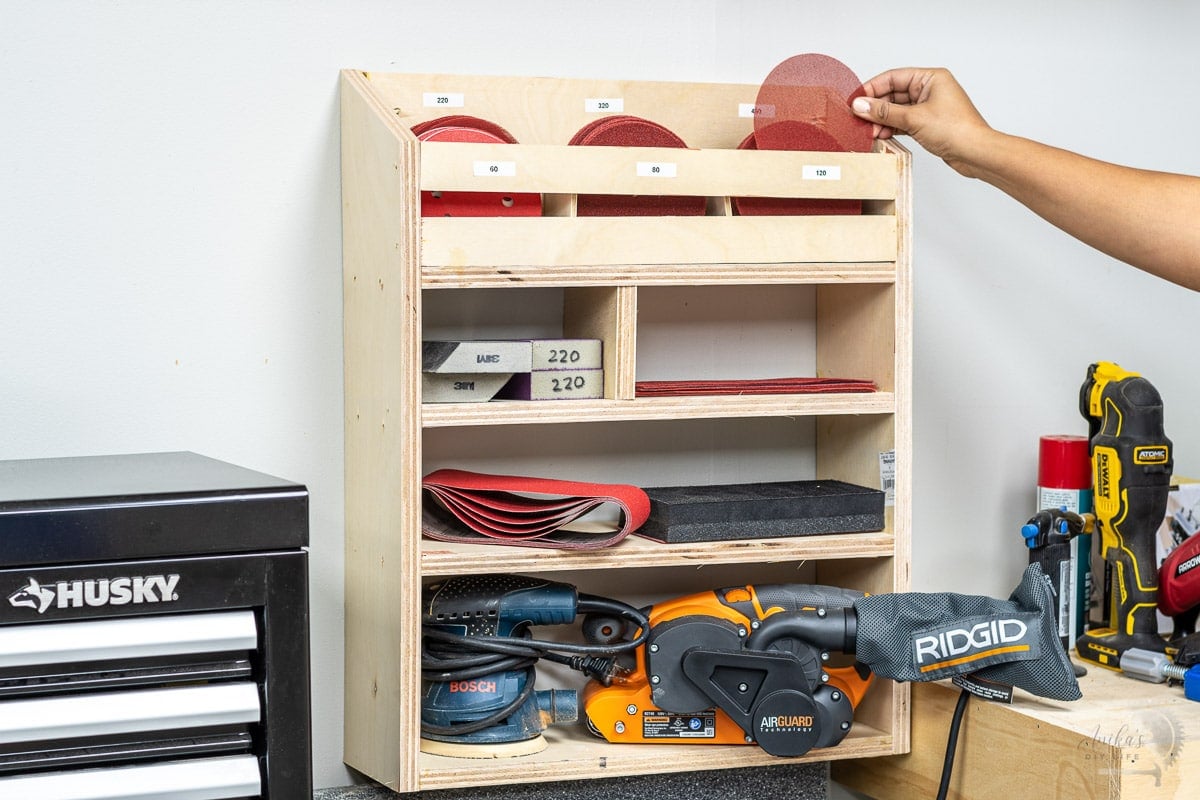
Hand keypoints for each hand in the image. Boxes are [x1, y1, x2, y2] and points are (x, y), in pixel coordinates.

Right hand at [851, 68, 992, 176]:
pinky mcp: (928, 123)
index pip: (893, 77)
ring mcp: (929, 107)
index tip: (856, 100)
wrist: (976, 153)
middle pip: (893, 94)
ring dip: (882, 120)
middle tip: (860, 120)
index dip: (872, 88)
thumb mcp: (914, 118)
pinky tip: (882, 135)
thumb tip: (861, 105)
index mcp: (931, 78)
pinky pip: (903, 121)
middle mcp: (930, 89)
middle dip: (876, 108)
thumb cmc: (956, 130)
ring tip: (870, 132)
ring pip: (897, 110)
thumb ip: (884, 112)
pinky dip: (892, 128)